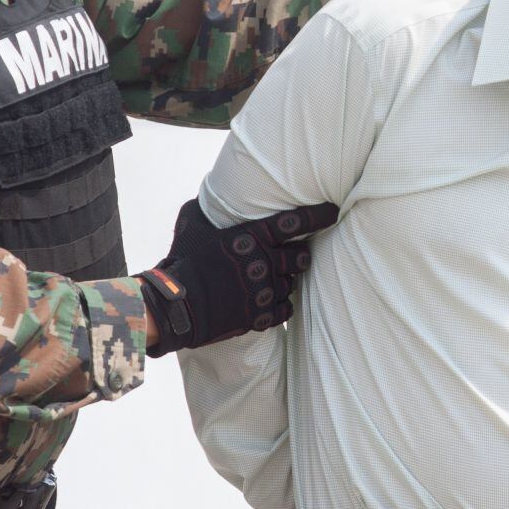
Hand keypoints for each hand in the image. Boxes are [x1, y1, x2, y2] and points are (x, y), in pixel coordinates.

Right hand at [137, 199, 336, 355]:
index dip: (318, 216)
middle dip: (300, 256)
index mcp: (251, 238)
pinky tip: (267, 302)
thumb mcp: (195, 226)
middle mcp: (263, 263)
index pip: (295, 223)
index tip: (333, 211)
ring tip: (267, 281)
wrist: (175, 306)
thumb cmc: (183, 261)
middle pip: (302, 258)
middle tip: (293, 257)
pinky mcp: (259, 317)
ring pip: (292, 284)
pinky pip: (285, 310)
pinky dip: (278, 306)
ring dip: (284, 281)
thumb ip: (211, 209)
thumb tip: (209, 192)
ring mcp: (263, 291)